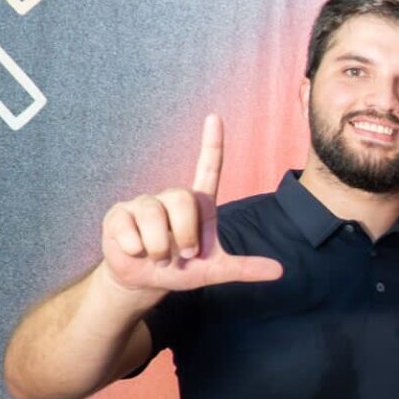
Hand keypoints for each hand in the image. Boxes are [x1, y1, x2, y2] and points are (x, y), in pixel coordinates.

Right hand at [100, 115, 283, 292]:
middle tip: (185, 255)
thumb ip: (245, 268)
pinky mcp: (119, 214)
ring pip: (153, 214)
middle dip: (185, 233)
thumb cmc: (184, 268)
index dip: (212, 143)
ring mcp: (143, 203)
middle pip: (182, 198)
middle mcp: (172, 198)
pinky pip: (128, 226)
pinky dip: (135, 247)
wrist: (148, 281)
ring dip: (159, 246)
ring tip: (159, 258)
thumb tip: (280, 271)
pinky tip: (136, 252)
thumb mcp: (215, 270)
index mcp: (198, 205)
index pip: (208, 167)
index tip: (214, 117)